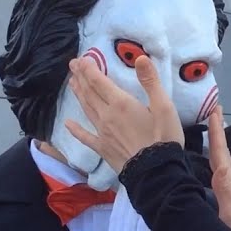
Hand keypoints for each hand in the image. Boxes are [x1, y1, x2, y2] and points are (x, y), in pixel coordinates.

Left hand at [65, 55, 183, 172]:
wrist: (156, 172)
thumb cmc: (163, 138)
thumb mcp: (164, 107)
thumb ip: (150, 81)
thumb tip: (140, 58)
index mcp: (121, 103)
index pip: (99, 81)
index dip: (89, 69)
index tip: (81, 59)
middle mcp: (107, 115)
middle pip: (90, 93)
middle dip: (81, 78)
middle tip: (72, 65)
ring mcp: (102, 133)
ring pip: (86, 109)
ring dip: (78, 95)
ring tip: (71, 84)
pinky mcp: (103, 148)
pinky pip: (85, 137)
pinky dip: (75, 130)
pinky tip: (67, 124)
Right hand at [86, 186, 150, 230]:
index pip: (116, 221)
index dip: (122, 203)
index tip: (127, 184)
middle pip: (124, 218)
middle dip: (130, 197)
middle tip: (136, 174)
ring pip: (132, 226)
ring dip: (138, 206)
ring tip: (145, 186)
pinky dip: (144, 228)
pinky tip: (149, 214)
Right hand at [206, 109, 230, 230]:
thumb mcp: (230, 214)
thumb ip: (224, 194)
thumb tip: (217, 172)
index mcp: (228, 182)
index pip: (220, 152)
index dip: (217, 132)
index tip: (216, 111)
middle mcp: (230, 182)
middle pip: (222, 153)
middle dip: (217, 133)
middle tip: (215, 111)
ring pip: (222, 162)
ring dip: (217, 145)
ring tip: (213, 130)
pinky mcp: (230, 199)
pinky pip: (220, 173)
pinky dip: (216, 161)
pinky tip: (214, 163)